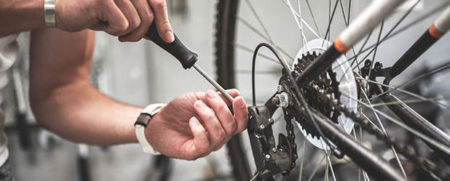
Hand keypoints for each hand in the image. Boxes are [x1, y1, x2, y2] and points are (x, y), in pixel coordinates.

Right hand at [55, 0, 172, 41]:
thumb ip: (141, 19)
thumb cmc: (92, 13)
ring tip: (109, 25)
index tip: (168, 38)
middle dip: (139, 33)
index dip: (164, 21)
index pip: (157, 2)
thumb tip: (163, 32)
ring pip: (136, 22)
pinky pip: (122, 25)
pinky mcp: (104, 0)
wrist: (61, 11)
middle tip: (125, 36)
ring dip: (124, 32)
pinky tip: (101, 23)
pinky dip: (113, 31)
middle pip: (148, 16)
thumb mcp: (122, 16)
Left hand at [146, 90, 247, 159]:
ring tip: (197, 106)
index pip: (240, 122)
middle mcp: (217, 136)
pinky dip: (199, 129)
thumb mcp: (198, 98)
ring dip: (209, 116)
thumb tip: (234, 93)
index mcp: (220, 124)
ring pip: (219, 134)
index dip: (242, 112)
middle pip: (231, 127)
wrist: (159, 121)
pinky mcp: (196, 152)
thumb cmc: (178, 112)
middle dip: (221, 108)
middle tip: (208, 96)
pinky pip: (205, 143)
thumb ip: (217, 96)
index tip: (237, 99)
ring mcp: (207, 145)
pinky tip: (191, 121)